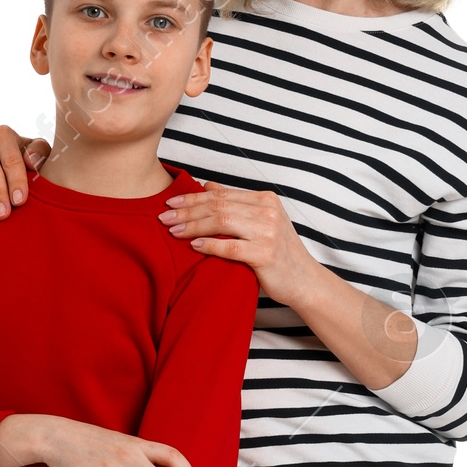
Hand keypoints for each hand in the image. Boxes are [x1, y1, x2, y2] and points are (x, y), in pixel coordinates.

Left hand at [163, 183, 419, 386]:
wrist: (304, 281)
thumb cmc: (278, 253)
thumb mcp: (259, 221)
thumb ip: (235, 204)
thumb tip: (208, 186)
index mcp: (265, 199)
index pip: (221, 195)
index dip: (192, 198)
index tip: (170, 202)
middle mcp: (268, 211)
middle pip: (218, 206)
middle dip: (187, 211)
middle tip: (163, 217)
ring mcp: (268, 232)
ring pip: (221, 222)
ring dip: (193, 226)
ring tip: (172, 230)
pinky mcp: (265, 254)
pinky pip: (230, 247)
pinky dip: (209, 245)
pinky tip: (193, 246)